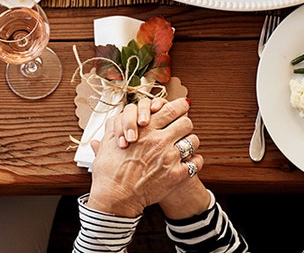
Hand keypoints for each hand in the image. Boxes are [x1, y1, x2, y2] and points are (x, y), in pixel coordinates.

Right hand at [87, 97, 202, 216]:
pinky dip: (193, 162)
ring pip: (193, 141)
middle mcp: (160, 141)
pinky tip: (187, 163)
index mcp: (145, 130)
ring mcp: (169, 158)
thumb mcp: (108, 142)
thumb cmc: (109, 171)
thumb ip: (116, 125)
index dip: (180, 106)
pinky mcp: (176, 175)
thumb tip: (119, 116)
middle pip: (186, 122)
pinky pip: (195, 162)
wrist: (115, 197)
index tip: (182, 107)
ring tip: (183, 147)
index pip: (172, 109)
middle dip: (184, 124)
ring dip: (189, 142)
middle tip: (181, 129)